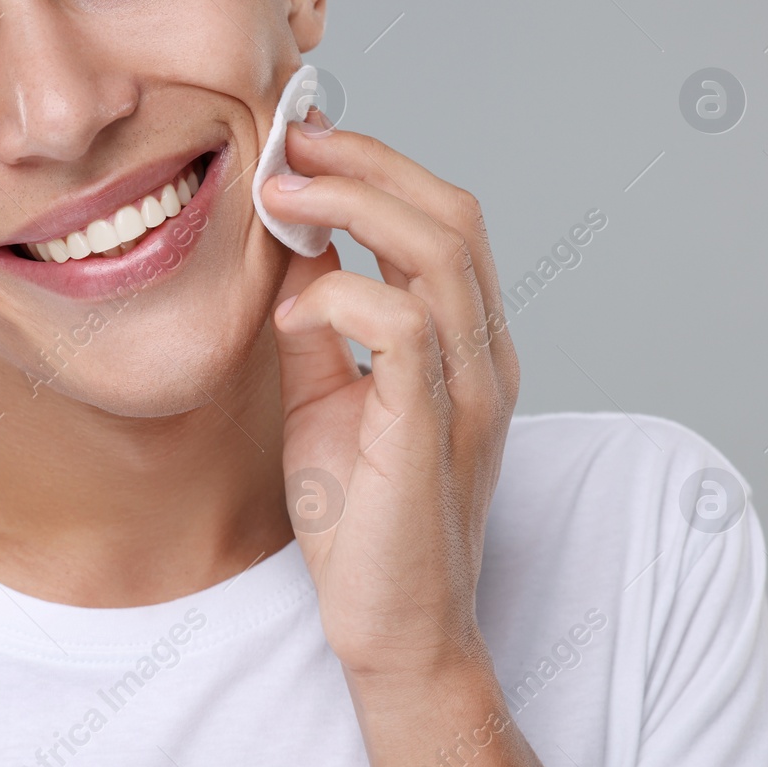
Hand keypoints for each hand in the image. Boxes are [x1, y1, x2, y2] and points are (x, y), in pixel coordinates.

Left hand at [261, 111, 519, 683]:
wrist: (391, 625)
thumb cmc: (362, 518)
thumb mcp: (325, 395)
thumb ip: (319, 320)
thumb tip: (289, 244)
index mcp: (466, 341)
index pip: (442, 219)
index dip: (376, 166)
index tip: (303, 141)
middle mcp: (484, 354)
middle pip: (452, 214)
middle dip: (367, 162)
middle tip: (290, 143)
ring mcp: (470, 390)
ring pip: (441, 251)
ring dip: (355, 205)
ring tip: (283, 193)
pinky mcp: (434, 429)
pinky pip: (402, 327)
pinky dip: (339, 298)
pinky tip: (292, 313)